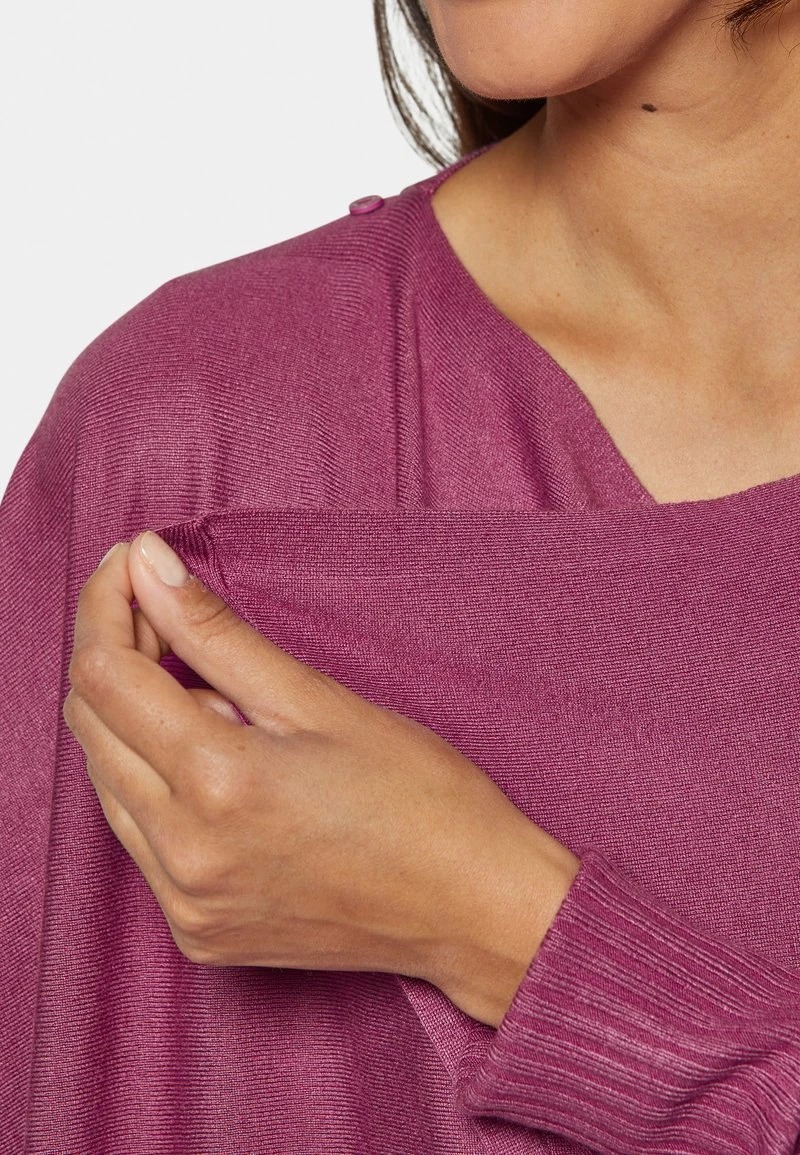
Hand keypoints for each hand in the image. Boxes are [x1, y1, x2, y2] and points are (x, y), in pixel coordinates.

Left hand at [63, 531, 580, 1026]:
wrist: (476, 909)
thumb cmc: (422, 797)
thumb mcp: (319, 699)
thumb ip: (215, 632)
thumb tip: (146, 564)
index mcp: (216, 783)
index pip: (104, 673)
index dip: (104, 605)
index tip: (128, 563)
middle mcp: (183, 853)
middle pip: (90, 725)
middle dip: (115, 652)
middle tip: (162, 609)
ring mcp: (186, 902)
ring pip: (107, 781)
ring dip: (133, 719)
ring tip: (208, 690)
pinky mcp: (197, 931)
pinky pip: (139, 837)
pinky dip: (155, 782)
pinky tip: (216, 760)